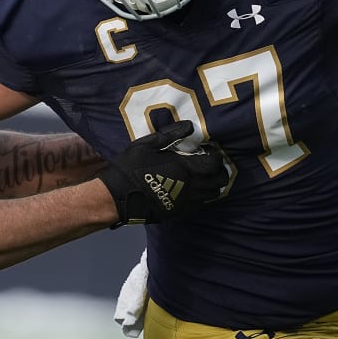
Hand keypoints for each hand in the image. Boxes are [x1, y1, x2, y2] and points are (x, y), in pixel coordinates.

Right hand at [99, 120, 228, 226]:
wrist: (118, 196)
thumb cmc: (131, 167)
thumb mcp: (148, 144)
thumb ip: (171, 134)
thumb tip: (191, 126)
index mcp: (186, 168)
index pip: (214, 163)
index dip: (216, 156)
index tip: (210, 150)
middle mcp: (191, 187)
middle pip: (219, 181)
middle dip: (219, 171)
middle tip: (210, 164)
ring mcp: (186, 202)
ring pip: (212, 195)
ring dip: (212, 185)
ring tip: (203, 177)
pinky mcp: (179, 212)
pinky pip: (200, 205)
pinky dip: (202, 197)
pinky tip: (192, 190)